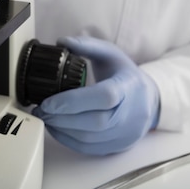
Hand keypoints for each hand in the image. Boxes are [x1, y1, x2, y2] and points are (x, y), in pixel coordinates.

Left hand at [33, 36, 159, 154]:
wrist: (150, 100)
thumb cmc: (125, 75)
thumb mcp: (111, 54)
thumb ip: (87, 45)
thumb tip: (61, 41)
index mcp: (129, 87)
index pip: (104, 97)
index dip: (73, 102)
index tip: (48, 102)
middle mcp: (131, 114)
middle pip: (95, 122)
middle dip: (62, 118)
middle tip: (39, 111)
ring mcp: (126, 133)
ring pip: (91, 139)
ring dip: (62, 130)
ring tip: (44, 118)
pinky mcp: (119, 146)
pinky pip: (91, 149)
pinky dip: (69, 141)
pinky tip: (56, 129)